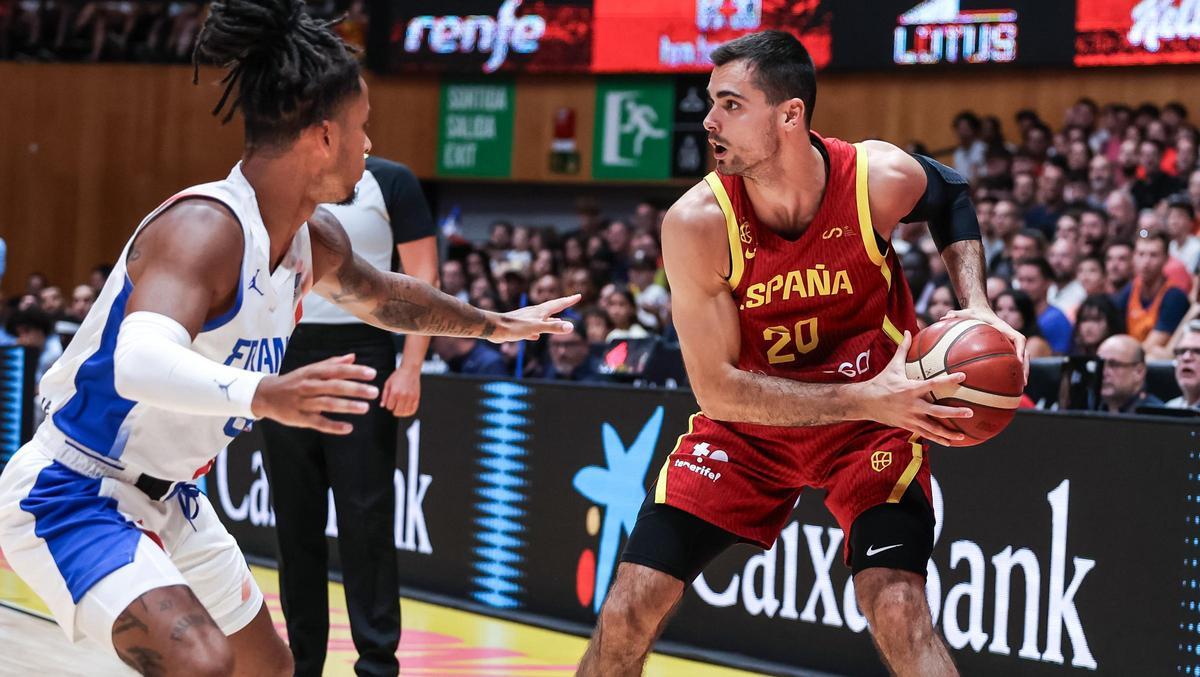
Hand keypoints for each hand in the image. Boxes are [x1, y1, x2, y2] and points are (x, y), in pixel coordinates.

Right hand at [251, 354, 378, 434]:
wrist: (265, 395)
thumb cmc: (293, 381)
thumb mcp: (310, 369)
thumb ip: (332, 364)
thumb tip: (353, 357)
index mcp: (312, 372)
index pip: (336, 370)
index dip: (354, 371)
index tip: (371, 373)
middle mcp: (308, 386)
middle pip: (334, 387)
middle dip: (355, 389)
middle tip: (374, 392)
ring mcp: (303, 402)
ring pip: (327, 404)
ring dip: (347, 406)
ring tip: (365, 407)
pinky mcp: (299, 418)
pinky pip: (318, 422)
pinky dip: (333, 426)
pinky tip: (348, 428)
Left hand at [381, 367, 419, 416]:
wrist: (410, 370)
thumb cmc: (398, 376)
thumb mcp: (388, 383)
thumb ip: (384, 395)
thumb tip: (382, 405)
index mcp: (395, 392)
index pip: (389, 407)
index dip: (388, 404)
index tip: (390, 400)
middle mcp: (403, 396)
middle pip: (397, 412)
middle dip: (394, 409)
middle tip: (395, 404)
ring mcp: (411, 397)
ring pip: (405, 413)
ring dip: (401, 412)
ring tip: (400, 407)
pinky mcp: (417, 398)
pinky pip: (413, 410)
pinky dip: (409, 411)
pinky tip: (406, 408)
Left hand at [488, 294, 580, 342]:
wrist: (495, 328)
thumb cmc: (515, 327)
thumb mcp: (537, 327)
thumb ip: (554, 327)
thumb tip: (571, 326)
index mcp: (540, 312)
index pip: (558, 304)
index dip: (569, 300)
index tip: (578, 295)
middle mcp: (535, 313)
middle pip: (551, 308)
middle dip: (562, 305)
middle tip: (570, 301)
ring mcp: (527, 319)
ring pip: (542, 318)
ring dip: (551, 318)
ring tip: (558, 320)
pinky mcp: (519, 327)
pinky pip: (532, 328)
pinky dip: (538, 330)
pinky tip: (536, 336)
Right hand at [853, 332, 972, 445]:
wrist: (865, 403)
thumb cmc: (881, 382)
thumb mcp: (892, 366)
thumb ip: (903, 349)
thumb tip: (908, 331)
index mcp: (911, 389)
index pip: (933, 384)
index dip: (949, 380)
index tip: (963, 376)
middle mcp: (912, 405)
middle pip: (937, 411)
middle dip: (954, 412)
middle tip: (970, 412)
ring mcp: (910, 417)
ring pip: (932, 427)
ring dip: (948, 433)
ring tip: (962, 435)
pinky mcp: (908, 426)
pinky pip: (925, 434)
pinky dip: (938, 439)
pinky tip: (950, 442)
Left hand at [941, 306, 1027, 384]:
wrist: (980, 311)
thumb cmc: (972, 314)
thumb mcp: (964, 313)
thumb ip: (955, 315)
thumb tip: (943, 317)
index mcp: (1003, 328)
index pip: (1018, 339)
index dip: (1020, 350)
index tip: (1019, 361)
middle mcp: (1010, 336)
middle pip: (1024, 352)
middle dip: (1025, 366)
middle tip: (1023, 381)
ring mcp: (1009, 343)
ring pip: (1021, 358)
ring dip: (1023, 372)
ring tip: (1021, 387)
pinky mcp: (1006, 348)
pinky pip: (1012, 360)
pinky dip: (1012, 371)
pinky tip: (1008, 384)